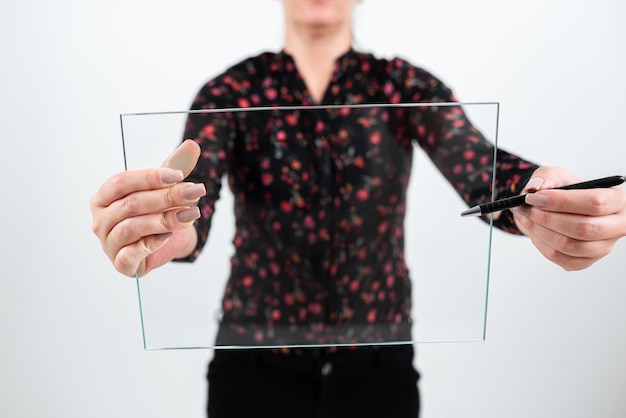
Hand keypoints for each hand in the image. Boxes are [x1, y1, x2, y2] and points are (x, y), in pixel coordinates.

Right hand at [90, 139, 204, 276]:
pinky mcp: (120, 264)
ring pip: (132, 227)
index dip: (150, 177)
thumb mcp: (166, 187)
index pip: (122, 182)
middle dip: (166, 198)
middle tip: (195, 193)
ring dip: (164, 219)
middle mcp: (100, 219)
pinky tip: (169, 235)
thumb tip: (192, 144)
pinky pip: (131, 253)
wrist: (165, 244)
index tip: (179, 175)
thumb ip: (176, 166)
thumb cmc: (158, 211)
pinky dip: (151, 243)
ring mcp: (108, 243)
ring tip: (190, 214)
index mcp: (104, 196)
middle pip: (131, 204)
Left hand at [512, 166, 625, 270]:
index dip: (562, 201)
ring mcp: (602, 247)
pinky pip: (559, 257)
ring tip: (526, 217)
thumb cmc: (562, 191)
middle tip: (526, 208)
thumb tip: (534, 189)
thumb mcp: (555, 175)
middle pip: (584, 228)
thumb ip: (545, 176)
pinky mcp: (584, 261)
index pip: (596, 203)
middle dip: (548, 218)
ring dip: (540, 231)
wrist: (556, 209)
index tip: (535, 198)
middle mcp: (616, 226)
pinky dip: (540, 243)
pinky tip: (534, 230)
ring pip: (569, 245)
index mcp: (617, 200)